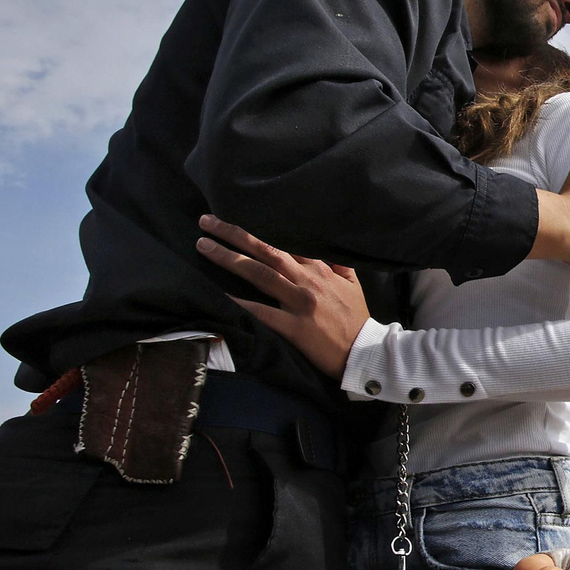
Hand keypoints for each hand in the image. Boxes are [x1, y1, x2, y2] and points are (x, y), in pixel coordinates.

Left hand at [195, 215, 369, 378]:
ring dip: (229, 257)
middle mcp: (307, 280)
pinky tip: (218, 293)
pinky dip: (238, 302)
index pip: (284, 242)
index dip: (257, 229)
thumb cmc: (357, 319)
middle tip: (206, 221)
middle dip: (234, 234)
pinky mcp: (293, 326)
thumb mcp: (353, 285)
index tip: (234, 219)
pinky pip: (260, 311)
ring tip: (204, 245)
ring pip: (259, 274)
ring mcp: (299, 302)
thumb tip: (327, 250)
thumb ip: (339, 265)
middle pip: (265, 251)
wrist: (365, 351)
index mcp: (321, 269)